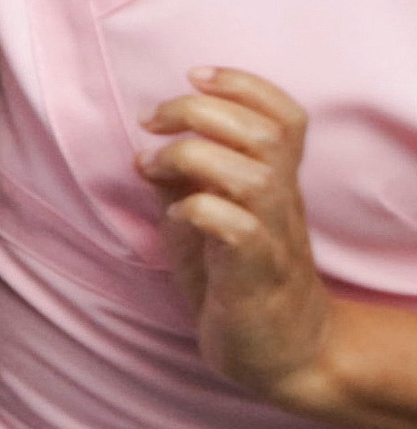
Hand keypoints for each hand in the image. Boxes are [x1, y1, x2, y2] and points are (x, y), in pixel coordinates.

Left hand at [145, 66, 343, 417]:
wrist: (280, 352)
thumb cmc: (235, 281)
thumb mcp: (201, 223)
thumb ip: (181, 184)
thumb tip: (143, 152)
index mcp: (274, 183)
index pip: (285, 117)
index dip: (244, 84)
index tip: (195, 76)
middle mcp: (281, 203)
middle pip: (265, 134)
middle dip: (200, 111)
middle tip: (152, 121)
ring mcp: (272, 238)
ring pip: (254, 174)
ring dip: (194, 158)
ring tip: (154, 167)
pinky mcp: (256, 276)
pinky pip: (238, 230)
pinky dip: (198, 211)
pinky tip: (174, 217)